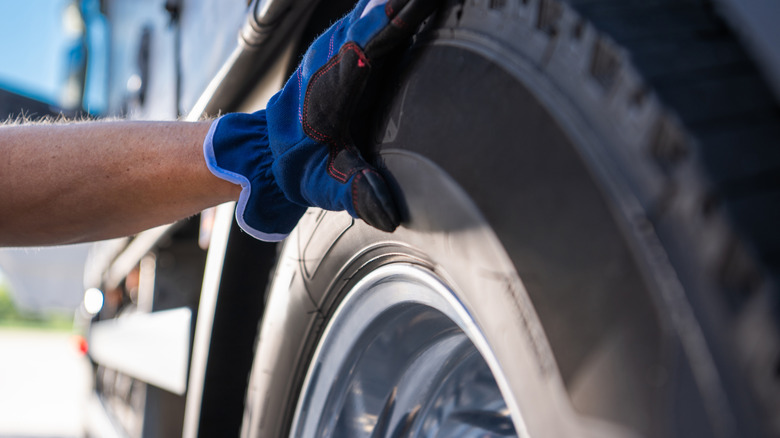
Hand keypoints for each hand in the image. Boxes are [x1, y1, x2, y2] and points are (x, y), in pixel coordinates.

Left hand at [205, 0, 439, 240]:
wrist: (265, 152)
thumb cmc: (297, 165)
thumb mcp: (326, 183)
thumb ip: (357, 193)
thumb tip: (390, 214)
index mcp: (334, 84)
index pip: (371, 39)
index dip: (399, 17)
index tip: (427, 3)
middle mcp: (333, 56)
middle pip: (376, 13)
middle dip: (406, 4)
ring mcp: (335, 46)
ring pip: (371, 9)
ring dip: (398, 4)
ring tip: (431, 2)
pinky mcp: (341, 46)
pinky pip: (370, 16)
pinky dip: (388, 8)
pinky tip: (410, 6)